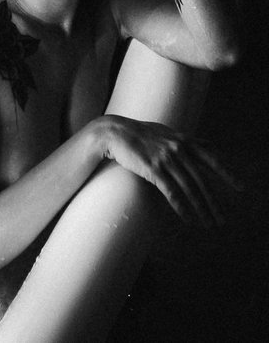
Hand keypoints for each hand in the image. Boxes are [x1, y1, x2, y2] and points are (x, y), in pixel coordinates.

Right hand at [95, 115, 241, 228]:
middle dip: (214, 201)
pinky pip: (171, 192)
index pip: (212, 158)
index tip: (240, 188)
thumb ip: (186, 140)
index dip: (227, 173)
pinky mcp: (153, 169)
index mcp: (184, 140)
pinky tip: (188, 218)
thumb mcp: (167, 132)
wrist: (115, 132)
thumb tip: (204, 144)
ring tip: (209, 223)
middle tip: (223, 218)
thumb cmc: (140, 132)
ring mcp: (166, 159)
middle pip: (202, 179)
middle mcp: (179, 149)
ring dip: (201, 208)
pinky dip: (181, 207)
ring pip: (189, 188)